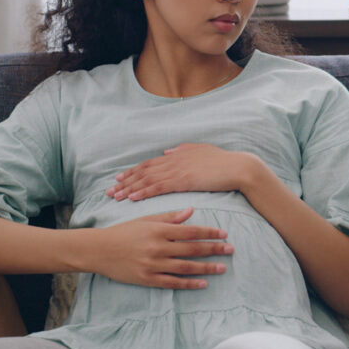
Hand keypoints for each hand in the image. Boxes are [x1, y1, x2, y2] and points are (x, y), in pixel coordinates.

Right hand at [89, 208, 230, 288]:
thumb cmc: (124, 232)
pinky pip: (172, 282)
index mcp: (159, 230)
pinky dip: (189, 284)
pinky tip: (203, 284)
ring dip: (206, 268)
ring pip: (185, 267)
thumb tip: (192, 211)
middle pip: (192, 249)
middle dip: (214, 249)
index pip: (191, 231)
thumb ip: (170, 217)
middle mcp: (158, 247)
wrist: (99, 250)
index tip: (224, 234)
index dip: (209, 232)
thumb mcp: (146, 220)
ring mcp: (153, 265)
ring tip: (222, 268)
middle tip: (231, 250)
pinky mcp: (147, 279)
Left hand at [107, 144, 257, 201]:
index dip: (133, 172)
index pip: (149, 164)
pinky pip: (158, 187)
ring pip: (147, 180)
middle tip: (110, 190)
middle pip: (143, 171)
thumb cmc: (223, 161)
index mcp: (177, 154)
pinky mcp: (183, 181)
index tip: (120, 179)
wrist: (238, 168)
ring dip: (129, 188)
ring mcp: (177, 170)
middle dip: (125, 181)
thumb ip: (182, 150)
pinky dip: (143, 192)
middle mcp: (173, 160)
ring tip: (116, 197)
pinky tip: (132, 198)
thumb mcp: (201, 150)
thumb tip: (167, 151)